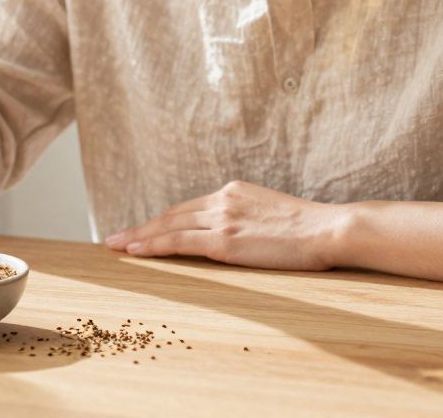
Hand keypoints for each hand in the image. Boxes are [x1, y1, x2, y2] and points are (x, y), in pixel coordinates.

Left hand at [103, 181, 349, 270]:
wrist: (327, 229)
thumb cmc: (308, 229)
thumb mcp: (271, 213)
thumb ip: (248, 218)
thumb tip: (239, 235)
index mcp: (234, 192)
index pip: (188, 208)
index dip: (163, 221)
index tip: (144, 229)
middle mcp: (223, 200)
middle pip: (172, 215)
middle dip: (142, 228)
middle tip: (115, 238)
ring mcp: (222, 219)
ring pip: (169, 227)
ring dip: (139, 237)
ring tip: (116, 246)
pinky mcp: (225, 240)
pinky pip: (179, 242)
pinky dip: (154, 246)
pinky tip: (136, 251)